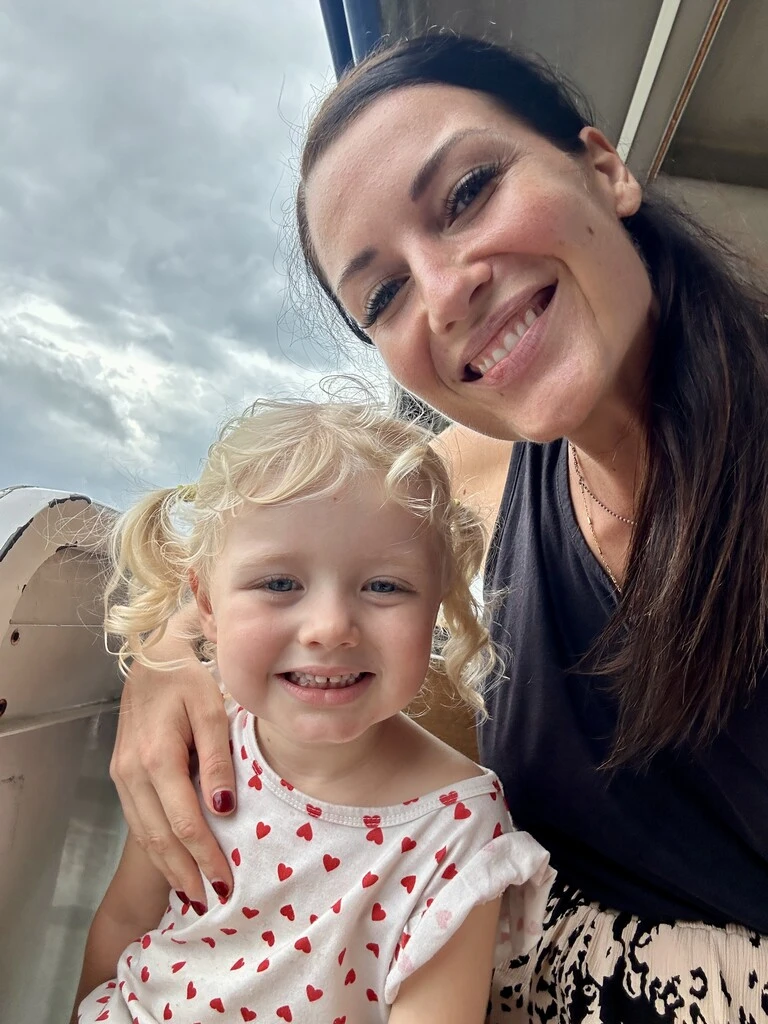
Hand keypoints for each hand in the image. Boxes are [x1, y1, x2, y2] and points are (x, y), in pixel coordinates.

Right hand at [110, 613, 234, 904]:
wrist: (152, 658)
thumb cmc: (189, 679)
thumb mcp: (212, 709)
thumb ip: (217, 758)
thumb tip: (223, 807)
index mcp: (158, 758)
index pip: (185, 822)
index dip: (205, 856)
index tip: (226, 882)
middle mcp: (133, 772)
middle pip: (160, 837)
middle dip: (186, 873)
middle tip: (212, 902)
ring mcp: (123, 775)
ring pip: (145, 833)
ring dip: (168, 866)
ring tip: (193, 893)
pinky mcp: (122, 774)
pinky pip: (139, 819)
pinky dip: (156, 846)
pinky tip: (173, 860)